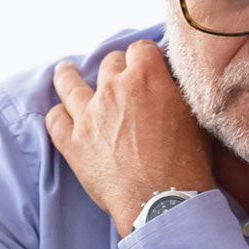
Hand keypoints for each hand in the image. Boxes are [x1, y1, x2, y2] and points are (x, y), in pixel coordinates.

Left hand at [45, 44, 214, 235]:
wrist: (162, 199)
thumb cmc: (186, 161)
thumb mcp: (193, 115)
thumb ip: (175, 91)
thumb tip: (169, 81)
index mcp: (146, 78)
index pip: (140, 49)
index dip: (144, 56)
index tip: (146, 64)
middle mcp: (113, 90)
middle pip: (109, 63)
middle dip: (116, 67)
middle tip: (120, 79)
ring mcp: (88, 116)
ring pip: (69, 83)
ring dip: (68, 74)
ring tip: (66, 70)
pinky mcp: (72, 143)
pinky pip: (55, 119)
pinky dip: (57, 114)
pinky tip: (59, 113)